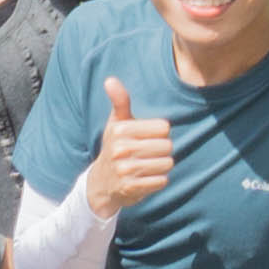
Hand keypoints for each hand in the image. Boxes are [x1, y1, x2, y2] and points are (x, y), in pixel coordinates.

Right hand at [78, 77, 179, 215]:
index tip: (147, 138)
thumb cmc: (115, 147)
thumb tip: (110, 80)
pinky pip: (162, 181)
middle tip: (148, 154)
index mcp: (120, 130)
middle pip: (167, 146)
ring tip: (148, 166)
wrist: (101, 184)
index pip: (163, 128)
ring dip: (162, 166)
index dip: (160, 134)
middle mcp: (120, 149)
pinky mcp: (131, 188)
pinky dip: (158, 180)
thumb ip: (119, 102)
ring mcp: (125, 170)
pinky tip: (146, 179)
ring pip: (167, 164)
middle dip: (162, 151)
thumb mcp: (116, 124)